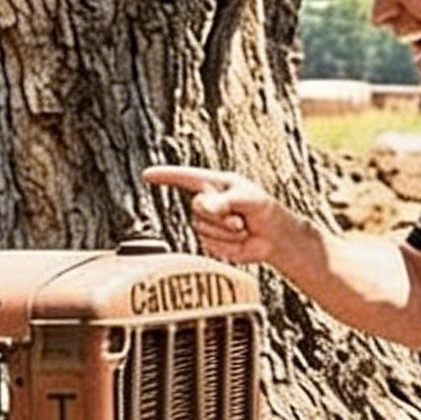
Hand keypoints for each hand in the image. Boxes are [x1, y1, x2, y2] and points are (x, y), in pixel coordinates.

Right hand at [143, 165, 284, 264]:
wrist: (274, 237)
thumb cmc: (264, 209)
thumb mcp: (247, 198)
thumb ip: (224, 201)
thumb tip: (204, 207)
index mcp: (213, 185)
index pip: (183, 178)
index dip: (164, 176)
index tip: (147, 174)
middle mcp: (207, 203)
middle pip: (197, 208)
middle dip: (220, 216)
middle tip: (241, 219)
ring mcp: (208, 223)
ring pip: (203, 228)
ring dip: (227, 232)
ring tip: (243, 228)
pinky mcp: (211, 242)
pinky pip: (210, 243)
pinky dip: (228, 244)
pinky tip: (240, 240)